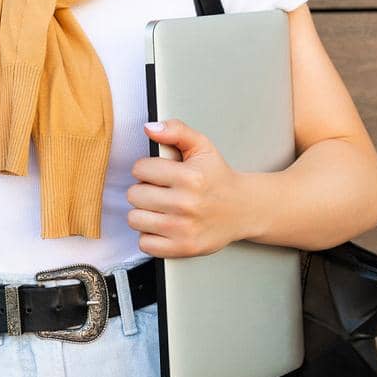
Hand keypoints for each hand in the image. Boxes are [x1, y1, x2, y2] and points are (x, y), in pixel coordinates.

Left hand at [127, 118, 250, 257]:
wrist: (242, 209)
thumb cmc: (218, 177)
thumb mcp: (202, 146)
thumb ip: (176, 130)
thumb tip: (150, 128)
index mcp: (189, 177)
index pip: (140, 169)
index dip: (146, 169)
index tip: (158, 173)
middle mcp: (186, 204)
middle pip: (134, 195)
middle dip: (143, 190)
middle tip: (160, 191)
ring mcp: (184, 229)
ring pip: (135, 219)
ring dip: (144, 213)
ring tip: (160, 208)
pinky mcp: (183, 248)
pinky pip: (145, 243)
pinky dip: (150, 235)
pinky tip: (164, 225)